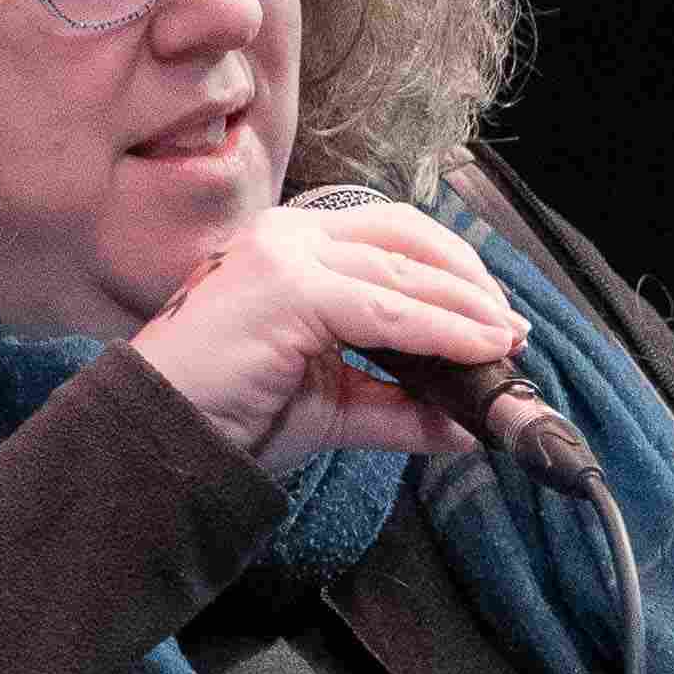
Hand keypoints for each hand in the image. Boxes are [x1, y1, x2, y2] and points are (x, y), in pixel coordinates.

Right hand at [119, 196, 537, 477]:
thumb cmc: (230, 414)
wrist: (163, 439)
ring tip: (503, 345)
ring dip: (466, 310)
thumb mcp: (331, 405)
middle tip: (510, 331)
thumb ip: (396, 405)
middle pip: (407, 237)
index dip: (453, 270)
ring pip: (403, 272)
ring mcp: (286, 255)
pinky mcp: (287, 289)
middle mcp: (289, 234)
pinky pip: (387, 309)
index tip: (496, 318)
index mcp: (294, 245)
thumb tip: (462, 425)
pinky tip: (474, 353)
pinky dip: (440, 332)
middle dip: (470, 283)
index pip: (392, 234)